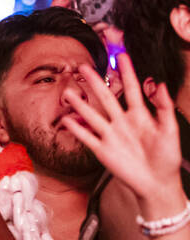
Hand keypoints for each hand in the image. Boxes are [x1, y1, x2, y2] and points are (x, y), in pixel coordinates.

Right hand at [59, 54, 181, 201]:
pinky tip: (68, 120)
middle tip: (83, 68)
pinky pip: (87, 138)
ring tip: (68, 93)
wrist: (158, 184)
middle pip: (105, 98)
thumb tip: (158, 84)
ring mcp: (111, 136)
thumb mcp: (170, 130)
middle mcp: (122, 123)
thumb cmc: (167, 158)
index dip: (128, 73)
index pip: (132, 89)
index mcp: (140, 116)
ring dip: (80, 105)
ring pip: (92, 116)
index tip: (122, 56)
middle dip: (95, 82)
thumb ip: (164, 108)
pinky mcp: (103, 150)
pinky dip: (77, 129)